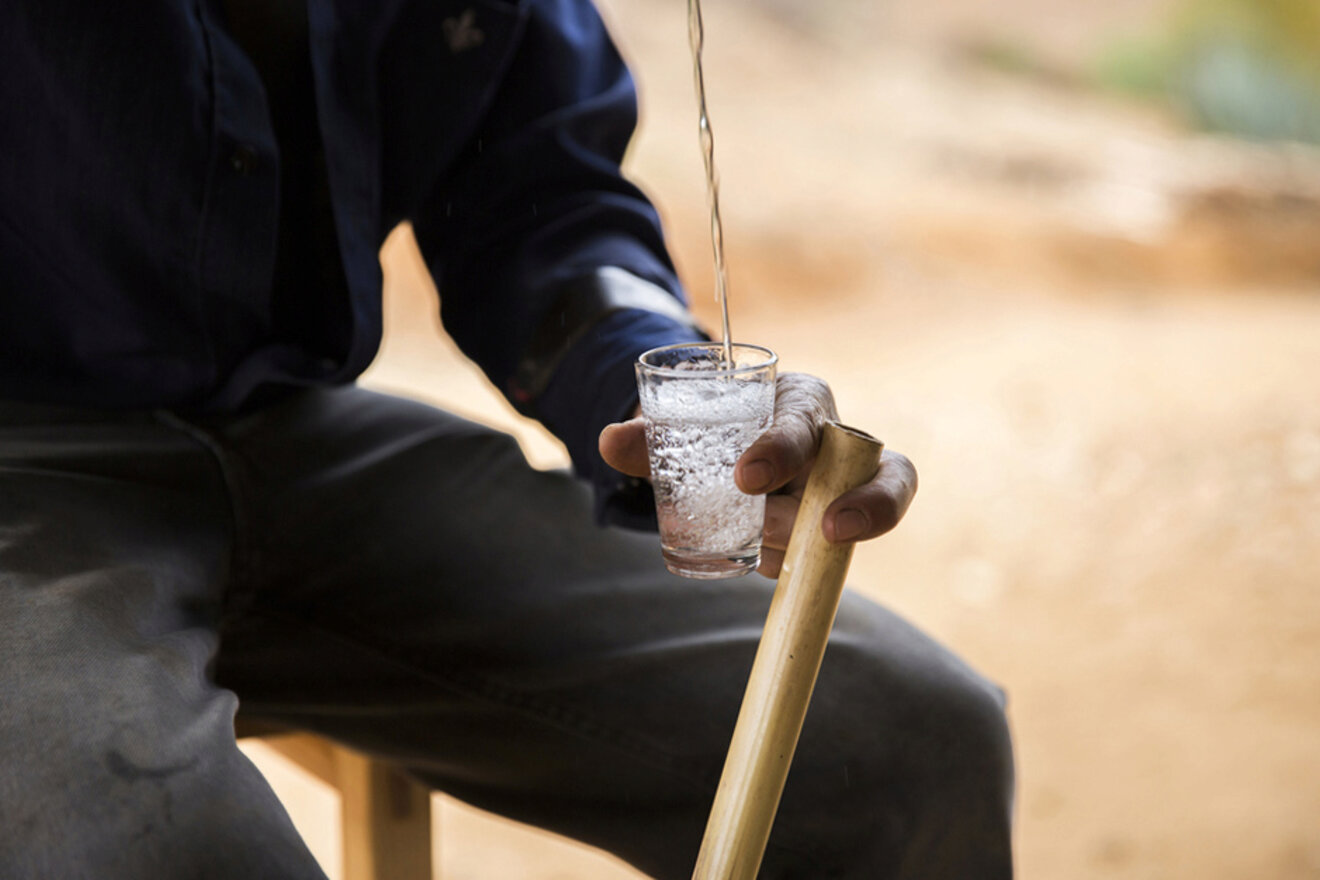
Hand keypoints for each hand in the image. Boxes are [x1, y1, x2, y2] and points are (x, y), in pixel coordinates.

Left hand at [598, 372, 917, 577]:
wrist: (737, 449)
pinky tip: (759, 564)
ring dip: (804, 542)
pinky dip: (794, 565)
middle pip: (873, 472)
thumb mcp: (690, 425)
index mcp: (801, 401)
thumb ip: (651, 435)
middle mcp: (836, 445)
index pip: (804, 419)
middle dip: (853, 505)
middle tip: (805, 531)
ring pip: (853, 521)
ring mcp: (844, 493)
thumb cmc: (722, 426)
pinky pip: (828, 556)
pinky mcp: (834, 532)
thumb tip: (609, 441)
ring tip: (756, 549)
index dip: (781, 449)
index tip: (744, 478)